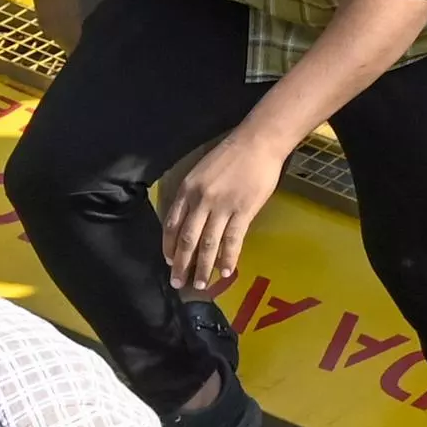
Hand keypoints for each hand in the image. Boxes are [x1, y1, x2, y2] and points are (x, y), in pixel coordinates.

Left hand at [157, 125, 284, 296]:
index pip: (171, 224)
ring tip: (201, 285)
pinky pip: (232, 240)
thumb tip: (189, 221)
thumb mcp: (201, 172)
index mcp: (187, 190)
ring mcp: (222, 207)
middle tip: (178, 283)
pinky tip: (225, 272)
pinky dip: (227, 258)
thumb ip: (193, 196)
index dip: (168, 246)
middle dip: (181, 264)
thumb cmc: (231, 155)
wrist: (259, 142)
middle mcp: (200, 201)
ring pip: (208, 244)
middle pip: (187, 239)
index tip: (168, 262)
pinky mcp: (243, 211)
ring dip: (203, 267)